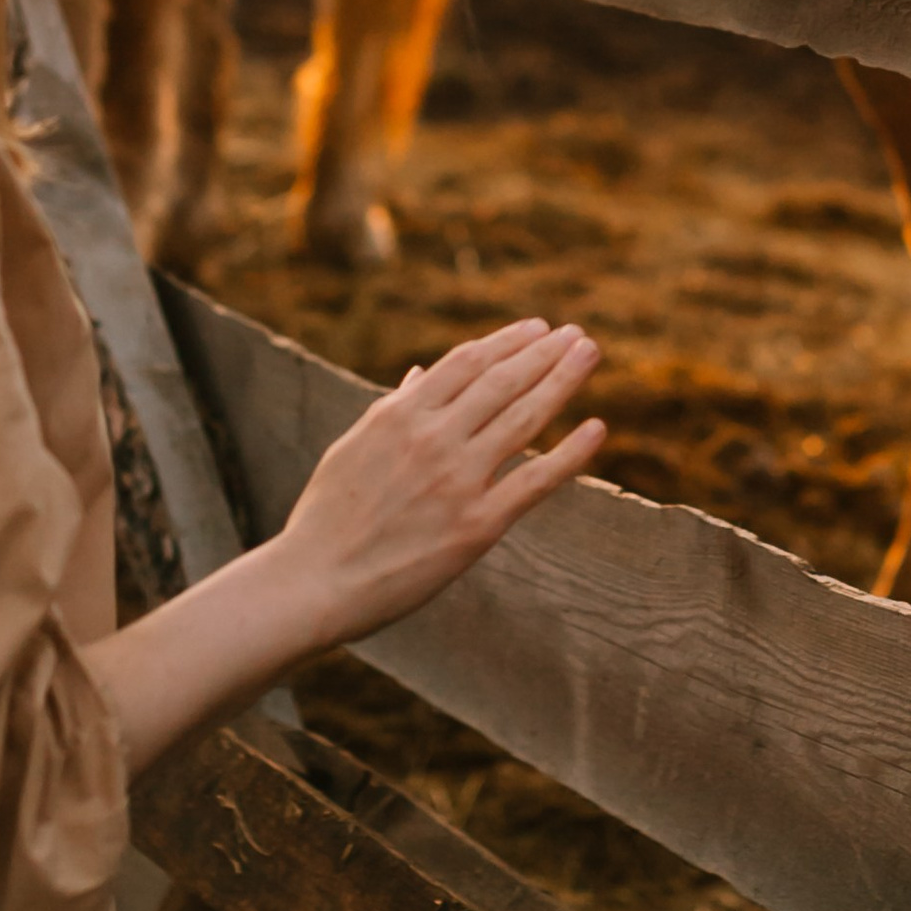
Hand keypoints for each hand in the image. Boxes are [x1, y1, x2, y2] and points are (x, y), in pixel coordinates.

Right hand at [84, 314, 602, 778]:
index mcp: (399, 414)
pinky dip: (570, 454)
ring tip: (590, 354)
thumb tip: (417, 374)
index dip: (508, 341)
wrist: (314, 582)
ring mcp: (456, 481)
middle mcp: (432, 439)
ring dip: (562, 381)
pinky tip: (596, 429)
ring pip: (523, 418)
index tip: (538, 328)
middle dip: (545, 352)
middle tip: (579, 336)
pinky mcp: (475, 527)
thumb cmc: (327, 517)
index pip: (467, 362)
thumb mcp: (353, 447)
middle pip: (502, 381)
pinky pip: (533, 481)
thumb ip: (392, 408)